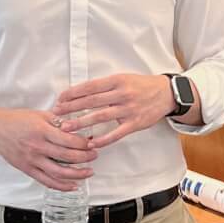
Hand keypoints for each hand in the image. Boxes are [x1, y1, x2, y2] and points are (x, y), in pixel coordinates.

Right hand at [0, 106, 97, 191]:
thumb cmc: (18, 120)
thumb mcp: (41, 115)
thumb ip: (60, 121)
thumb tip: (80, 125)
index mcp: (42, 131)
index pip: (69, 140)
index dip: (84, 144)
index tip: (93, 143)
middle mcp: (37, 147)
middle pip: (67, 157)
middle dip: (85, 158)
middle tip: (95, 155)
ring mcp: (32, 160)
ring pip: (59, 173)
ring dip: (77, 174)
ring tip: (89, 172)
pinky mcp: (27, 169)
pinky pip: (46, 181)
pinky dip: (61, 186)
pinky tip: (73, 186)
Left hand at [52, 74, 174, 148]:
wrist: (167, 93)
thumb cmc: (142, 86)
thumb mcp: (124, 79)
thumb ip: (105, 86)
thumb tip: (81, 93)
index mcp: (118, 81)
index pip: (90, 87)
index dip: (73, 93)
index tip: (60, 99)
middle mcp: (122, 94)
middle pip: (92, 101)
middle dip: (72, 108)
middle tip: (56, 113)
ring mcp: (129, 109)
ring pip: (100, 117)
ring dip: (81, 123)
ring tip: (66, 128)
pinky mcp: (135, 123)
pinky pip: (116, 133)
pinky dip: (103, 139)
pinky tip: (91, 143)